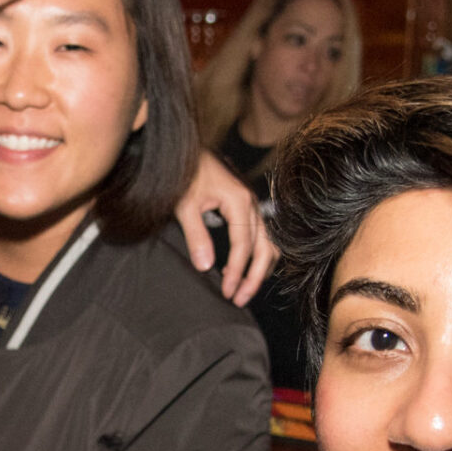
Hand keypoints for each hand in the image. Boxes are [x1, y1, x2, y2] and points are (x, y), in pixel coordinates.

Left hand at [175, 151, 278, 305]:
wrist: (186, 150)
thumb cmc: (184, 173)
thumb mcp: (184, 205)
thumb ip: (196, 236)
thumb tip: (206, 267)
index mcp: (238, 201)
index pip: (244, 245)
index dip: (237, 271)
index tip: (228, 291)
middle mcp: (251, 203)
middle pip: (264, 248)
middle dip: (253, 277)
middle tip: (239, 300)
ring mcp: (251, 204)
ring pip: (267, 243)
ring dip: (258, 269)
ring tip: (243, 290)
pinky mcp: (245, 206)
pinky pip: (261, 236)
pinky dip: (257, 255)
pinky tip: (243, 269)